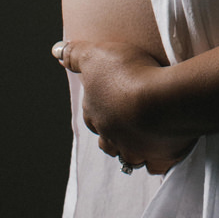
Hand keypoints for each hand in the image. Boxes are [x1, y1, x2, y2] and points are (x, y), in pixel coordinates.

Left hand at [52, 36, 194, 174]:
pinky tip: (162, 151)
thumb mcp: (97, 55)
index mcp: (97, 114)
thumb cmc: (127, 76)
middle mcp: (112, 137)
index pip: (91, 117)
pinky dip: (157, 160)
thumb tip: (56, 52)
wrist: (161, 102)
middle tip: (124, 127)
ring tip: (142, 141)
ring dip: (133, 150)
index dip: (97, 111)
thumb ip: (76, 54)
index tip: (106, 104)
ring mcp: (135, 150)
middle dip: (113, 136)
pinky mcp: (160, 158)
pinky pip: (156, 165)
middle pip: (107, 143)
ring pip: (129, 157)